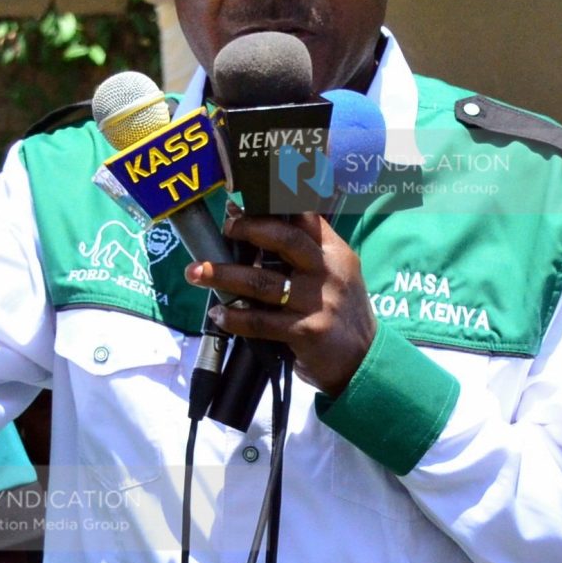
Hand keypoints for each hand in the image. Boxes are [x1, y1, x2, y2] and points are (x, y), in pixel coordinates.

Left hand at [191, 208, 376, 396]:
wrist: (365, 361)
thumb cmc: (342, 315)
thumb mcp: (337, 275)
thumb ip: (309, 254)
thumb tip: (259, 230)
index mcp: (335, 252)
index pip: (305, 217)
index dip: (272, 205)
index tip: (242, 201)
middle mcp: (328, 272)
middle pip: (284, 239)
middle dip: (248, 229)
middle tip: (225, 228)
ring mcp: (318, 302)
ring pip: (262, 281)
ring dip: (223, 275)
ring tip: (196, 273)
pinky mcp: (306, 331)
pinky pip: (261, 322)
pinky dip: (235, 318)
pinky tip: (219, 314)